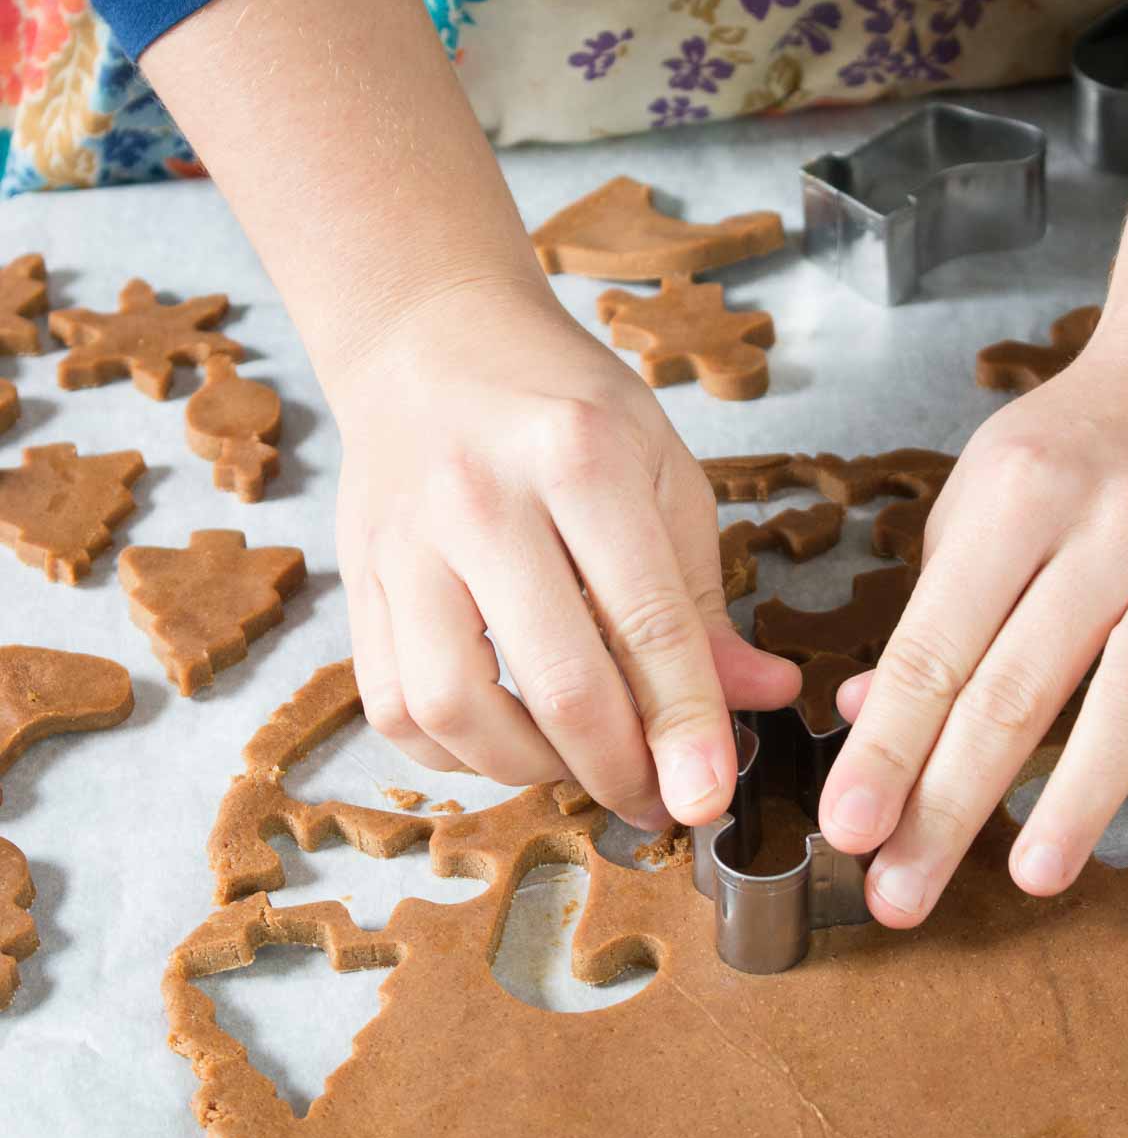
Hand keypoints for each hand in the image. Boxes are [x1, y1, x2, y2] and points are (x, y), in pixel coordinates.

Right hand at [331, 274, 799, 829]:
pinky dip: (454, 753)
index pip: (647, 623)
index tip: (711, 796)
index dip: (688, 726)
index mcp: (579, 456)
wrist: (431, 339)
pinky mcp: (359, 581)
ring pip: (456, 710)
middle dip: (619, 768)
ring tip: (578, 761)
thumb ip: (701, 595)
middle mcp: (480, 500)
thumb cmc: (561, 403)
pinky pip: (394, 708)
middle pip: (555, 682)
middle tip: (655, 797)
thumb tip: (759, 698)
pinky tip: (505, 738)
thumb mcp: (660, 469)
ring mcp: (405, 544)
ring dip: (530, 769)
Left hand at [817, 322, 1127, 925]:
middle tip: (900, 893)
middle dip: (951, 804)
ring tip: (1028, 878)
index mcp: (1016, 497)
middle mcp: (1106, 522)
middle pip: (1019, 687)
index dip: (889, 747)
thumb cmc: (1068, 447)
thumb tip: (873, 714)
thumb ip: (934, 606)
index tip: (847, 827)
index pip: (936, 646)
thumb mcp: (979, 498)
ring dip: (1077, 795)